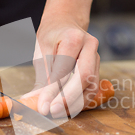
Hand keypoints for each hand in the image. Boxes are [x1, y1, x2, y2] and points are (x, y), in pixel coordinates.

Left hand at [28, 0, 98, 117]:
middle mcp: (90, 46)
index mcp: (74, 37)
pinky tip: (68, 107)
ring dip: (75, 103)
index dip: (53, 90)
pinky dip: (81, 100)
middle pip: (85, 77)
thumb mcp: (41, 50)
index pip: (64, 69)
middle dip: (68, 99)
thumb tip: (37, 100)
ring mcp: (97, 57)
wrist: (66, 22)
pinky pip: (92, 88)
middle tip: (53, 112)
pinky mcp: (98, 67)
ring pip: (91, 86)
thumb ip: (43, 76)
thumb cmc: (52, 35)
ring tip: (58, 112)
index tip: (42, 106)